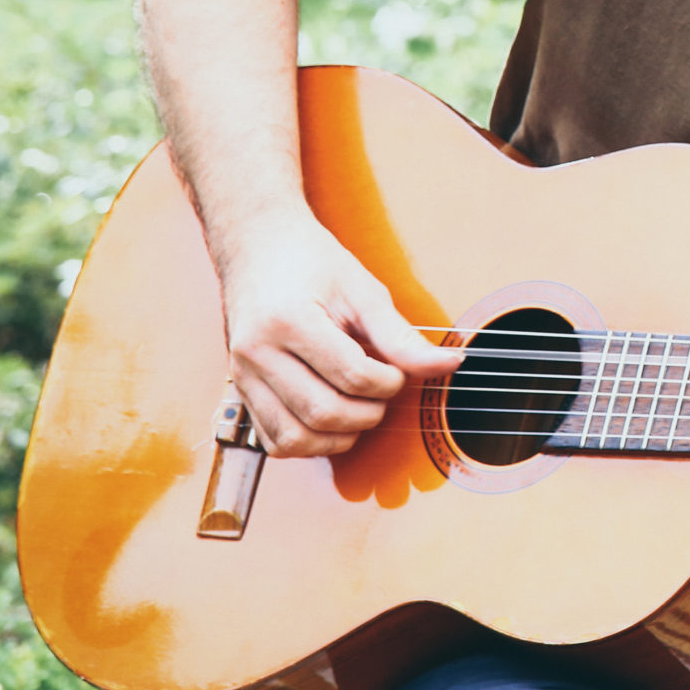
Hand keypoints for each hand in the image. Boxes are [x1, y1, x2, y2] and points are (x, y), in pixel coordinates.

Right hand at [218, 214, 461, 456]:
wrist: (258, 247)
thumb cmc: (312, 264)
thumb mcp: (363, 290)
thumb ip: (401, 336)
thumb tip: (449, 365)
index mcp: (289, 321)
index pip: (352, 376)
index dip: (389, 383)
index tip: (397, 372)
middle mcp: (257, 352)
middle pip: (323, 413)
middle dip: (367, 414)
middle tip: (383, 392)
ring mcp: (242, 375)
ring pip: (293, 439)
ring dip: (338, 438)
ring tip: (359, 409)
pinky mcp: (240, 390)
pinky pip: (273, 441)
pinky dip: (308, 442)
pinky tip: (331, 420)